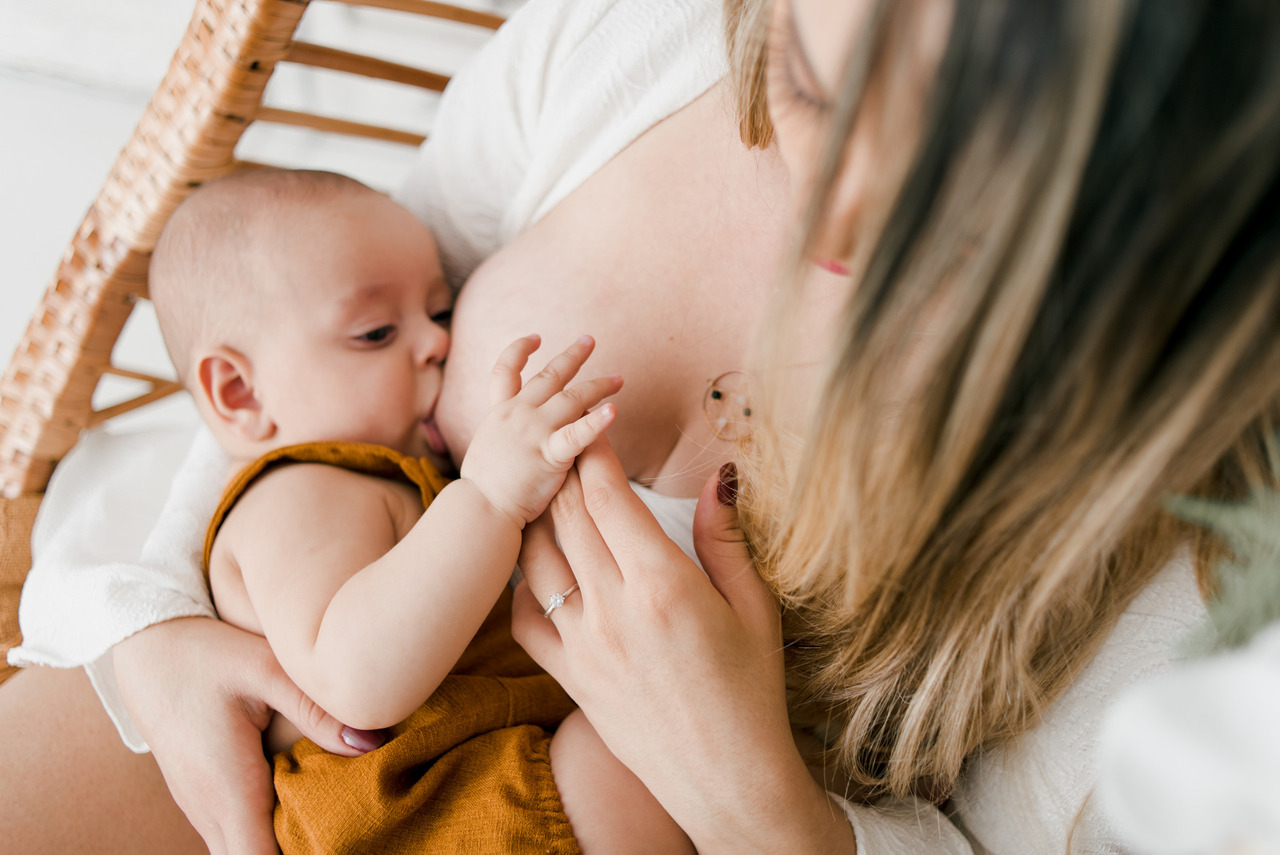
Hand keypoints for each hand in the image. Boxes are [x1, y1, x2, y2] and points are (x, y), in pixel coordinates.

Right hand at [113, 617, 384, 854]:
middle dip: (295, 850)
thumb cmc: (205, 654)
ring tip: (322, 822)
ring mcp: (199, 806)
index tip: (332, 842)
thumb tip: (371, 743)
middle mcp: (208, 808)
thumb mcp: (266, 671)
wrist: (146, 646)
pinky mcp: (199, 796)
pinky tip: (294, 806)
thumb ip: (316, 712)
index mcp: (228, 787)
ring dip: (277, 844)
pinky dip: (261, 832)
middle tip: (338, 831)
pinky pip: (231, 834)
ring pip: (238, 850)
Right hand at [461, 334, 621, 525]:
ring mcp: (533, 432)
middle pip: (550, 376)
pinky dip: (598, 422)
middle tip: (590, 340)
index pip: (505, 370)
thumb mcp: (486, 449)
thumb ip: (503, 434)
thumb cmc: (483, 489)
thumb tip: (510, 433)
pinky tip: (615, 411)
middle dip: (573, 356)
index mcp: (499, 412)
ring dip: (599, 385)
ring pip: (572, 398)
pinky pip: (578, 435)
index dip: (519, 349)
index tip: (535, 338)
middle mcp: (516, 414)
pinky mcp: (549, 454)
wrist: (481, 509)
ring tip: (619, 380)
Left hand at [511, 438, 853, 852]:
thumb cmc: (752, 691)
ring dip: (537, 516)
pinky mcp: (568, 676)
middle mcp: (613, 609)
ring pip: (536, 558)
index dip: (594, 451)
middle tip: (563, 440)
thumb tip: (720, 476)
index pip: (607, 496)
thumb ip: (727, 539)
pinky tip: (538, 566)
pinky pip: (524, 617)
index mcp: (663, 584)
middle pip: (566, 516)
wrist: (726, 779)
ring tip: (545, 490)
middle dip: (562, 469)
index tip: (592, 424)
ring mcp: (583, 644)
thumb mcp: (754, 608)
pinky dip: (523, 583)